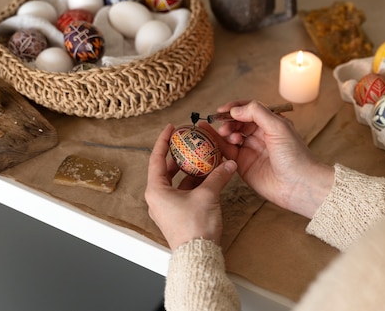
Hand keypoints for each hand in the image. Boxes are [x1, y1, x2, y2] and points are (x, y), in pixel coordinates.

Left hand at [145, 124, 236, 249]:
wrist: (198, 256)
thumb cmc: (195, 227)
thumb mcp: (207, 195)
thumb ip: (218, 176)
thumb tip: (228, 163)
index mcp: (156, 190)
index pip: (157, 158)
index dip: (164, 141)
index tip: (171, 127)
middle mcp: (158, 198)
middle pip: (167, 169)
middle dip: (180, 155)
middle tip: (190, 141)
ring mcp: (168, 208)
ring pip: (177, 181)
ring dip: (191, 169)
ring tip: (204, 157)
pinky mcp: (178, 215)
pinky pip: (184, 192)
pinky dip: (195, 183)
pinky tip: (209, 176)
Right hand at [215, 100, 333, 217]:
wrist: (298, 184)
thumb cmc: (295, 155)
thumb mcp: (278, 126)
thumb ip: (257, 112)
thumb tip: (235, 109)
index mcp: (270, 123)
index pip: (249, 110)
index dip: (235, 107)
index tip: (223, 109)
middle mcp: (260, 135)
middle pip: (238, 122)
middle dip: (228, 121)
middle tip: (223, 124)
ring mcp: (251, 150)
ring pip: (231, 136)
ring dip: (224, 132)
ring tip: (225, 134)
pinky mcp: (243, 165)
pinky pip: (228, 152)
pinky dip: (220, 145)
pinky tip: (217, 141)